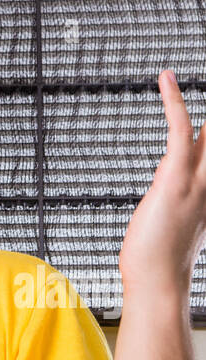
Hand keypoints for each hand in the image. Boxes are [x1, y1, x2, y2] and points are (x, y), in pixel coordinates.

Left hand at [118, 70, 205, 293]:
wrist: (156, 283)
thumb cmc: (158, 259)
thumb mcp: (172, 217)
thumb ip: (175, 190)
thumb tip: (166, 171)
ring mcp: (198, 180)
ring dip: (205, 107)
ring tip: (192, 76)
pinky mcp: (176, 177)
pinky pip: (181, 129)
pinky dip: (173, 101)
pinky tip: (166, 79)